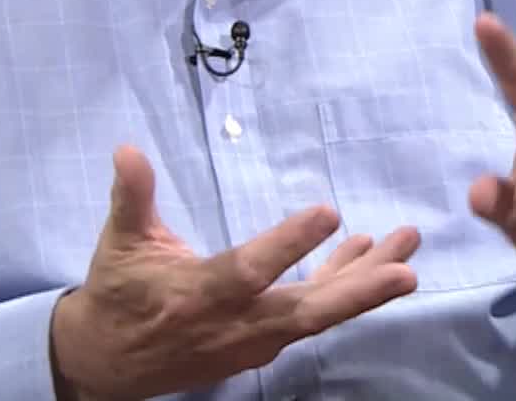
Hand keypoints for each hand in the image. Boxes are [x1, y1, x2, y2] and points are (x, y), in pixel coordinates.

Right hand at [51, 145, 419, 400]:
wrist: (108, 364)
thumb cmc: (117, 295)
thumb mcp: (119, 243)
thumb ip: (131, 197)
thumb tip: (127, 150)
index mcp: (198, 294)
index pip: (249, 271)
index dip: (289, 245)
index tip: (330, 213)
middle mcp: (234, 324)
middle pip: (306, 311)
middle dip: (359, 291)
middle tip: (405, 269)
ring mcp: (253, 340)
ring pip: (318, 314)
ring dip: (363, 283)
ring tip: (407, 250)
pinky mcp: (263, 343)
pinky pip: (312, 314)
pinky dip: (341, 285)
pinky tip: (367, 251)